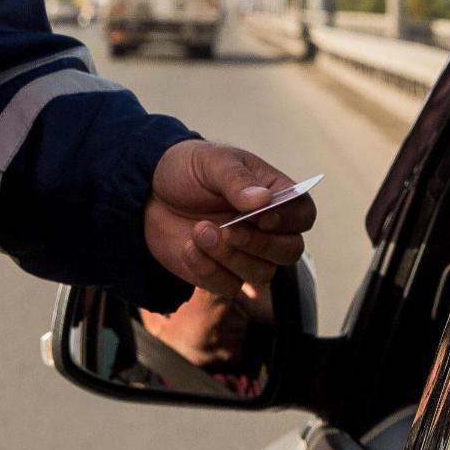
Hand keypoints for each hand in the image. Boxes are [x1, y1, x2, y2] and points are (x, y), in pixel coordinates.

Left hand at [145, 141, 315, 300]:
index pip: (303, 214)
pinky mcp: (220, 274)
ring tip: (200, 230)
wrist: (147, 192)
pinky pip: (229, 287)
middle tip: (228, 229)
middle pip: (290, 251)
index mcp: (272, 194)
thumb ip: (236, 180)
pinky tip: (188, 246)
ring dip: (230, 257)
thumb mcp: (211, 163)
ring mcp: (244, 254)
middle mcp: (265, 228)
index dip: (289, 219)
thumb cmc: (187, 169)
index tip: (261, 215)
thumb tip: (263, 200)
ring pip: (262, 274)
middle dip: (261, 244)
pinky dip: (207, 270)